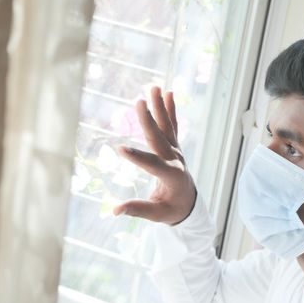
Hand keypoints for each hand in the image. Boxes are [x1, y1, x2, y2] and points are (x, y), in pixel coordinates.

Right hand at [112, 86, 196, 224]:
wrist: (189, 202)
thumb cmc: (171, 209)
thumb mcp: (156, 214)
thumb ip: (137, 209)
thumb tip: (114, 211)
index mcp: (172, 177)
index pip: (152, 165)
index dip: (137, 158)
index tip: (121, 148)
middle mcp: (175, 160)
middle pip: (159, 139)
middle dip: (148, 121)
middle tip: (139, 102)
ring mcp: (176, 151)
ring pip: (167, 126)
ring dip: (160, 107)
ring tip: (154, 88)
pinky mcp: (174, 146)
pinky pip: (172, 125)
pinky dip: (170, 109)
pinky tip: (167, 93)